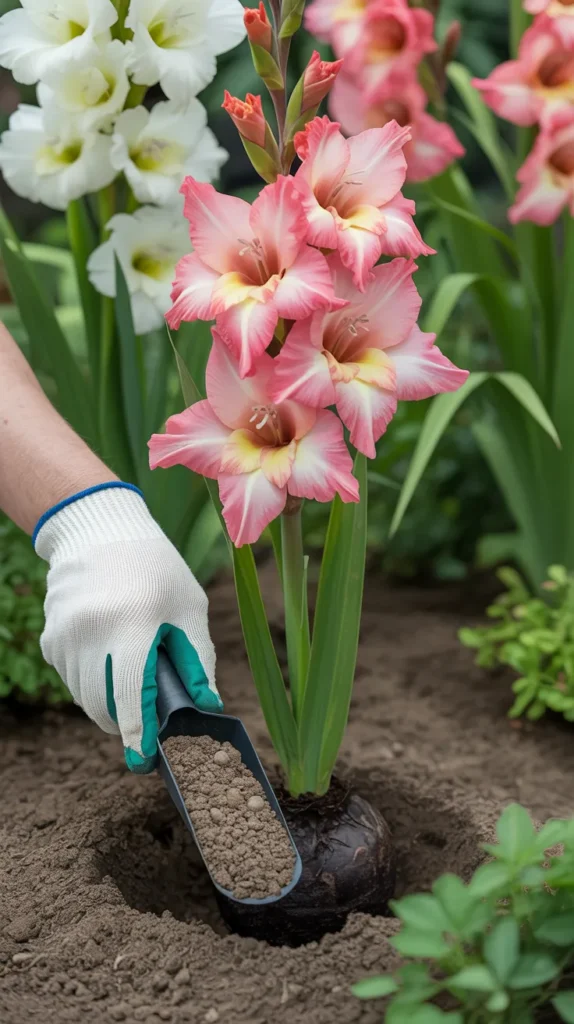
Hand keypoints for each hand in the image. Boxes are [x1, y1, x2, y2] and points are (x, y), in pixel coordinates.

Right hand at [35, 484, 220, 771]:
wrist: (99, 531)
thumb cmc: (155, 569)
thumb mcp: (189, 608)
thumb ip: (198, 659)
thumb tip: (207, 706)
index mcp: (133, 625)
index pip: (129, 696)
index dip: (137, 734)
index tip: (144, 760)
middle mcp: (92, 634)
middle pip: (103, 706)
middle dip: (125, 722)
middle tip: (146, 721)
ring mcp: (65, 637)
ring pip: (84, 697)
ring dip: (108, 703)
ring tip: (130, 677)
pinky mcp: (51, 639)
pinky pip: (72, 679)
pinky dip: (91, 681)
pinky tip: (109, 655)